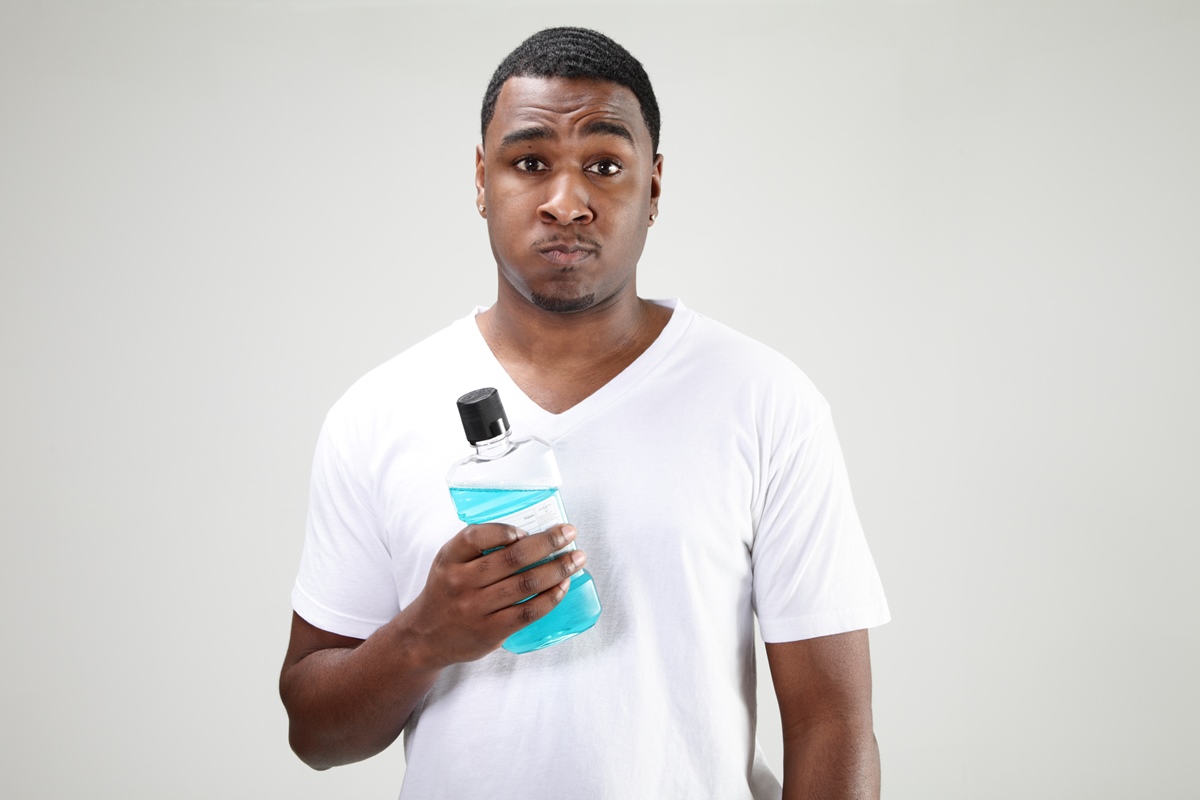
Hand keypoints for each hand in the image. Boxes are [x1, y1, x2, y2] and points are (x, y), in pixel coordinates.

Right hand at [402, 522, 585, 665]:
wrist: (426, 637)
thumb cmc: (448, 592)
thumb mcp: (449, 563)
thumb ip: (478, 548)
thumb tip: (531, 533)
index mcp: (449, 559)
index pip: (474, 536)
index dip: (503, 530)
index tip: (527, 529)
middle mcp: (460, 582)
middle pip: (512, 559)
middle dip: (547, 543)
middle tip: (569, 532)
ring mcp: (475, 608)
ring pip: (525, 584)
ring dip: (557, 569)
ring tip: (576, 559)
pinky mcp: (490, 631)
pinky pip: (527, 611)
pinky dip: (550, 597)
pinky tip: (563, 586)